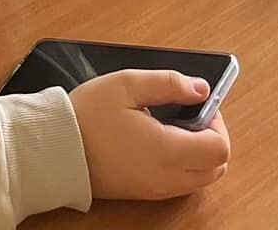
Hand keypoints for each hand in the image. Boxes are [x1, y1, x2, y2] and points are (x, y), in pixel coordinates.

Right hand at [71, 72, 229, 201]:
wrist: (57, 151)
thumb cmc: (88, 115)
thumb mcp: (127, 84)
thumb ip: (168, 83)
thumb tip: (201, 89)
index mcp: (167, 150)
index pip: (219, 148)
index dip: (218, 121)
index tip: (199, 103)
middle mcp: (168, 177)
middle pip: (216, 167)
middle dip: (212, 138)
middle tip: (189, 112)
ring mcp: (157, 189)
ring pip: (201, 178)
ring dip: (199, 153)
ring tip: (172, 124)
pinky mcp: (146, 194)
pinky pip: (181, 184)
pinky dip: (184, 165)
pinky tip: (160, 141)